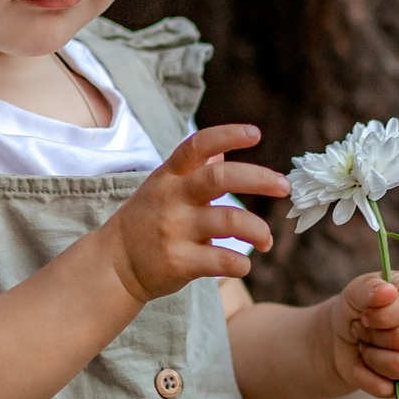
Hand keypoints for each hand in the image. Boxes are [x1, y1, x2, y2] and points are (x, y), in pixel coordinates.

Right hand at [101, 124, 285, 303]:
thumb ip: (192, 170)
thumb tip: (223, 149)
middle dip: (258, 178)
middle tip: (284, 187)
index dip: (227, 135)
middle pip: (220, 178)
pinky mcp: (179, 262)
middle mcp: (173, 198)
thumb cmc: (148, 220)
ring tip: (266, 240)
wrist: (114, 264)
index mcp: (170, 176)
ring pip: (230, 221)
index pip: (197, 145)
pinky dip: (241, 263)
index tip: (255, 134)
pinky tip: (243, 264)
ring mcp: (175, 230)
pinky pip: (222, 260)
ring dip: (258, 229)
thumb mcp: (163, 187)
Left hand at [326, 271, 398, 398]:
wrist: (343, 337)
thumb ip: (368, 288)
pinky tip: (363, 365)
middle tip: (361, 329)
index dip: (383, 315)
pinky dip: (367, 378)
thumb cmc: (355, 309)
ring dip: (372, 358)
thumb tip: (387, 292)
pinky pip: (391, 389)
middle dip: (372, 336)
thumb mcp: (353, 292)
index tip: (364, 315)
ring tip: (365, 346)